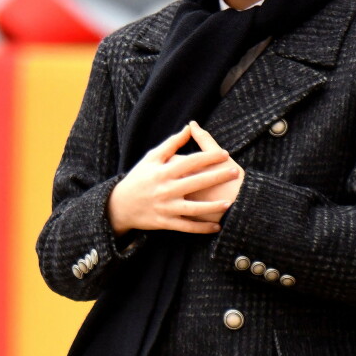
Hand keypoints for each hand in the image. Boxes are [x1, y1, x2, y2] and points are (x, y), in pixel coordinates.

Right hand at [108, 124, 239, 234]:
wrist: (120, 205)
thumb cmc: (139, 178)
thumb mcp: (152, 158)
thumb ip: (172, 143)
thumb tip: (190, 127)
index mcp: (164, 171)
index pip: (191, 161)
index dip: (209, 157)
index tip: (225, 154)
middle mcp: (166, 189)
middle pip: (196, 182)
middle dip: (217, 177)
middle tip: (236, 172)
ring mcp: (166, 207)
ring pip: (193, 208)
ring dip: (213, 207)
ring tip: (230, 203)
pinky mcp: (166, 222)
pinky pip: (187, 227)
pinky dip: (201, 228)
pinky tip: (217, 227)